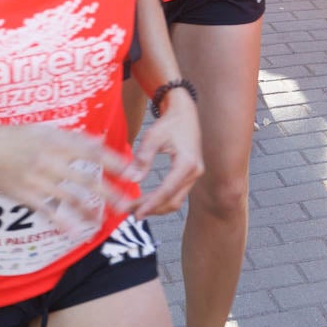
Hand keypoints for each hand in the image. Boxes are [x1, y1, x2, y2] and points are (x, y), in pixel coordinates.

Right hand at [0, 123, 140, 236]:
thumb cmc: (17, 137)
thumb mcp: (46, 130)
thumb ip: (73, 137)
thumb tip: (100, 141)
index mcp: (58, 142)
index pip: (93, 152)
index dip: (115, 163)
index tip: (133, 171)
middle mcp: (50, 161)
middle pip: (86, 179)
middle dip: (109, 192)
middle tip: (127, 203)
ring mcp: (38, 180)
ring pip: (70, 198)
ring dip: (90, 211)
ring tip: (104, 220)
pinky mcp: (26, 195)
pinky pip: (48, 212)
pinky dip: (63, 223)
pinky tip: (76, 232)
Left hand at [130, 91, 202, 216]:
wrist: (185, 113)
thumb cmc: (169, 122)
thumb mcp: (153, 136)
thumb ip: (143, 158)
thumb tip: (132, 179)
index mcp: (187, 163)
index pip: (167, 190)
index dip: (151, 204)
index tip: (136, 213)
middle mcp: (195, 172)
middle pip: (173, 200)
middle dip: (152, 209)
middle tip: (131, 214)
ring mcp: (195, 175)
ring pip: (176, 200)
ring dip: (157, 207)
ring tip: (136, 209)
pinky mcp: (191, 175)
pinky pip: (177, 194)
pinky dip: (162, 200)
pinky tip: (148, 201)